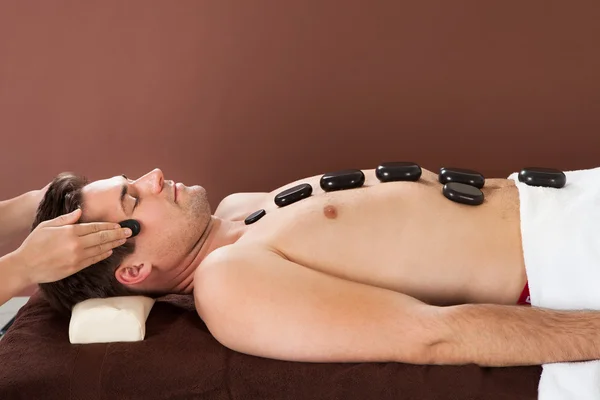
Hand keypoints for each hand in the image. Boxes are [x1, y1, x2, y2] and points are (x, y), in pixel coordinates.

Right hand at [14, 208, 132, 283]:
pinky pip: (94, 259)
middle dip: (117, 234)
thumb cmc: (34, 244)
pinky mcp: (76, 267)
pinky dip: (104, 254)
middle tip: (130, 231)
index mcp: (70, 231)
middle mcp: (76, 244)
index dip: (109, 225)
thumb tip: (79, 212)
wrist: (26, 265)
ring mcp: (77, 257)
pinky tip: (110, 250)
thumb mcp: (48, 225)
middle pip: (102, 237)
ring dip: (114, 244)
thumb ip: (66, 219)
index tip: (118, 224)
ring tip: (124, 240)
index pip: (95, 227)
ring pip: (101, 249)